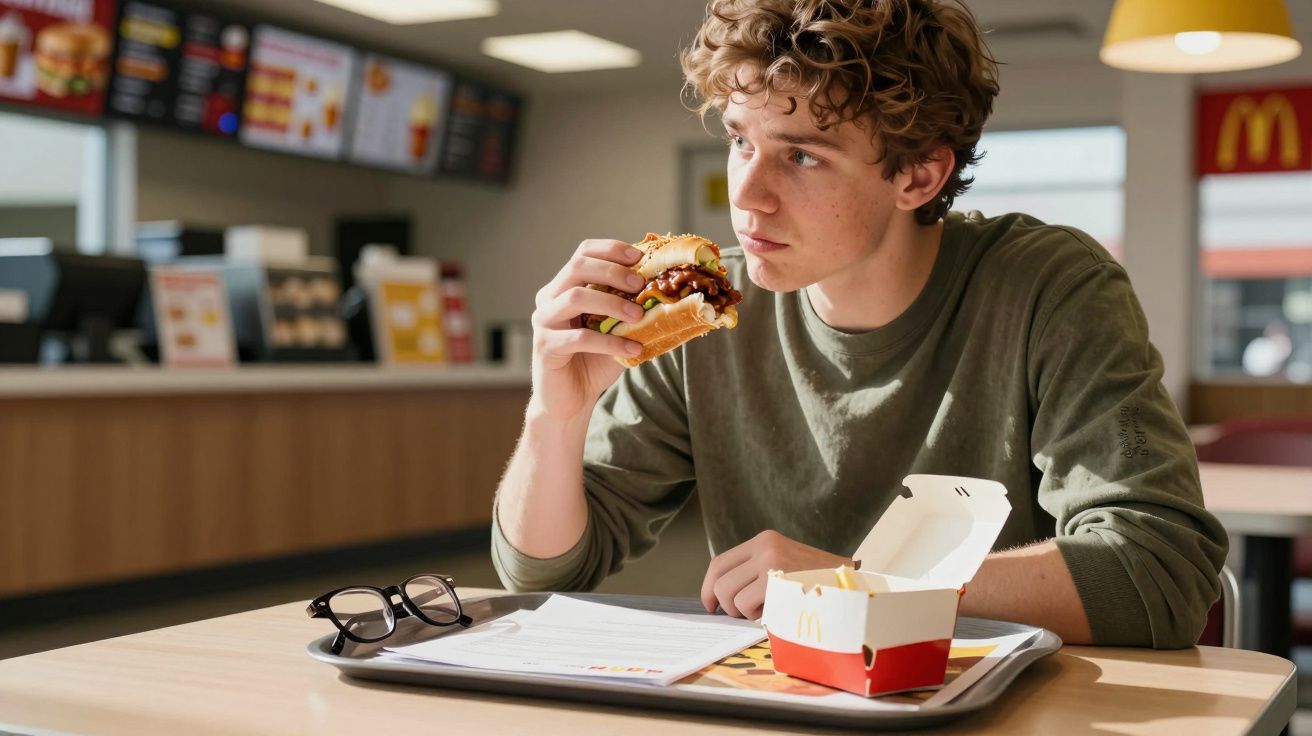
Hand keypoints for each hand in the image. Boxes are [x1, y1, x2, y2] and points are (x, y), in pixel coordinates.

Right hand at [528, 239, 647, 421]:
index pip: (583, 253)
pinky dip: (610, 341)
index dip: (611, 249)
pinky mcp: (545, 347)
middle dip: (613, 272)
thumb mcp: (618, 330)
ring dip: (612, 303)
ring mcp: (544, 321)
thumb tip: (672, 293)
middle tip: (640, 284)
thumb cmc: (595, 362)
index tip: (640, 257)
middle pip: (578, 267)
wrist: (571, 401)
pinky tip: (633, 348)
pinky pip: (579, 337)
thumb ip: (634, 309)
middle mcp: (549, 299)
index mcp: (564, 287)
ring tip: (639, 315)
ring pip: (575, 297)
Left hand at [700, 530, 851, 619]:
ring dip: (746, 614)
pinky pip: (747, 606)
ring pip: (731, 598)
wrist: (855, 587)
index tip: (710, 605)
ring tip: (771, 610)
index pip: (720, 562)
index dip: (709, 587)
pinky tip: (779, 612)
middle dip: (727, 606)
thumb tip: (720, 596)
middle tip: (746, 615)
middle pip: (720, 582)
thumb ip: (757, 572)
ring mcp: (771, 562)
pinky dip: (759, 617)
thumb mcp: (786, 565)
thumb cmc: (821, 585)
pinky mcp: (776, 580)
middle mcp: (765, 547)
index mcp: (765, 540)